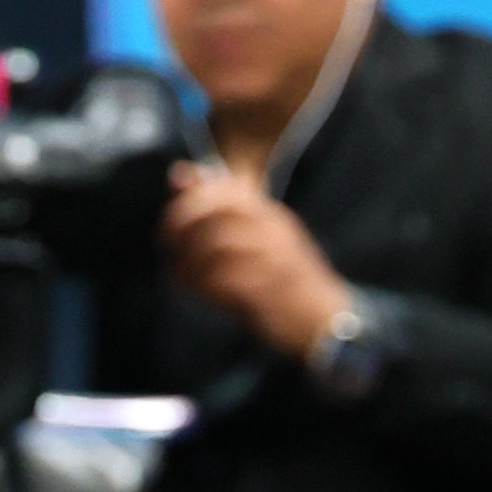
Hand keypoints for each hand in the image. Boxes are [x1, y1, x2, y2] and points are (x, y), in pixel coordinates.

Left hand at [157, 162, 355, 356]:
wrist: (325, 318)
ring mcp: (271, 259)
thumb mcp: (259, 235)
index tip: (170, 223)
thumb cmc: (287, 280)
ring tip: (177, 277)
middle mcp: (271, 230)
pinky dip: (201, 286)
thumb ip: (221, 208)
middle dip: (183, 224)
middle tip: (166, 245)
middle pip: (217, 209)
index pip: (225, 188)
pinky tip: (192, 292)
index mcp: (270, 214)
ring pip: (216, 245)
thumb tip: (177, 173)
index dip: (190, 200)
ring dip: (187, 261)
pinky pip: (224, 281)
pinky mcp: (266, 292)